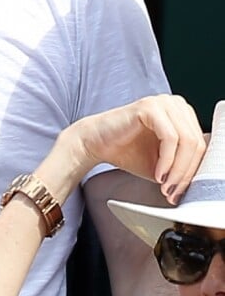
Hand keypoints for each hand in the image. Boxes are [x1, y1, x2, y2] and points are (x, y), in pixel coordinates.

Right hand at [68, 94, 205, 204]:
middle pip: (196, 143)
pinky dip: (167, 160)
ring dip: (177, 169)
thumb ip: (178, 168)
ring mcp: (165, 103)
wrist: (94, 143)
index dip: (193, 171)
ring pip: (187, 141)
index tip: (179, 192)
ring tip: (164, 185)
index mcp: (183, 115)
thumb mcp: (159, 164)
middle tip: (172, 192)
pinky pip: (170, 137)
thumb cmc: (124, 152)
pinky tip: (157, 174)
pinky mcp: (151, 108)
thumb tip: (194, 185)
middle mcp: (177, 105)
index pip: (200, 144)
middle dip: (185, 173)